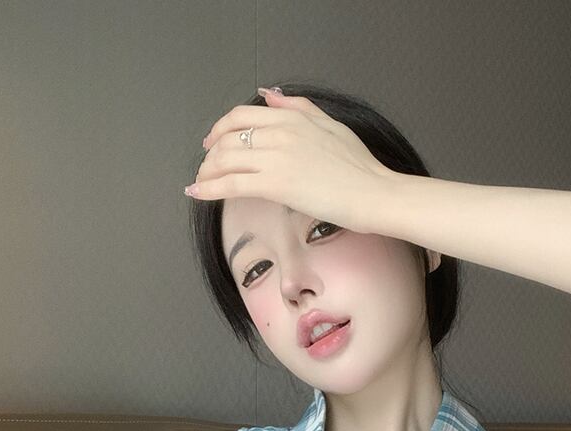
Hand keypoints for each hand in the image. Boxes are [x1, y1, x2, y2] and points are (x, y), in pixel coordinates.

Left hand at [187, 90, 393, 233]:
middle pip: (228, 137)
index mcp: (292, 116)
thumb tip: (270, 95)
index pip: (242, 116)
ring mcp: (276, 157)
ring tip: (200, 183)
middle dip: (210, 154)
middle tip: (205, 167)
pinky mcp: (275, 184)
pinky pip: (231, 184)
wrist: (373, 193)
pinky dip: (208, 188)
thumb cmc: (360, 167)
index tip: (214, 141)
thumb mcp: (330, 125)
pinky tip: (197, 194)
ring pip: (226, 159)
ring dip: (206, 172)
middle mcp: (280, 132)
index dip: (221, 129)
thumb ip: (299, 107)